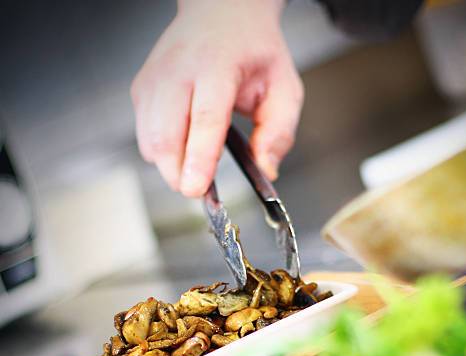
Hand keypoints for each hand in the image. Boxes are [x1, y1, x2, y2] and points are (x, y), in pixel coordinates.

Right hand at [131, 0, 302, 196]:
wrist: (221, 13)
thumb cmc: (253, 52)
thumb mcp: (285, 88)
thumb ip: (279, 132)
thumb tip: (266, 169)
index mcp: (218, 66)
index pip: (205, 118)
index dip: (199, 158)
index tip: (196, 188)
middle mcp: (178, 69)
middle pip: (165, 135)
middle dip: (178, 173)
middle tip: (201, 189)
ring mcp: (154, 78)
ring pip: (149, 140)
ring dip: (171, 165)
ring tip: (198, 162)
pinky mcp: (141, 89)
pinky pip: (145, 135)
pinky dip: (163, 151)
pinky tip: (185, 143)